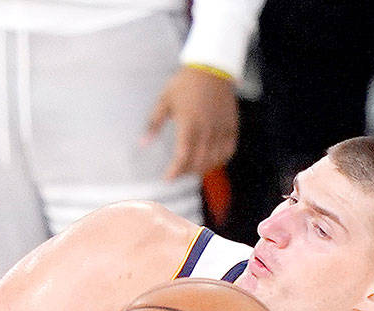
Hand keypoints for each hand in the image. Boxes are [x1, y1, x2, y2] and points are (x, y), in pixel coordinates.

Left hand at [143, 65, 237, 180]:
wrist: (212, 68)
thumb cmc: (185, 84)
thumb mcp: (164, 101)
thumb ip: (153, 124)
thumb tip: (142, 144)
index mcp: (189, 124)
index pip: (183, 157)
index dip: (175, 172)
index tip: (167, 179)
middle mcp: (207, 129)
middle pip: (198, 162)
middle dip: (186, 172)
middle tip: (177, 173)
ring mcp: (221, 129)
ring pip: (214, 160)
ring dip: (202, 169)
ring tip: (191, 169)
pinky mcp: (231, 126)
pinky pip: (229, 150)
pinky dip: (219, 160)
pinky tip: (211, 162)